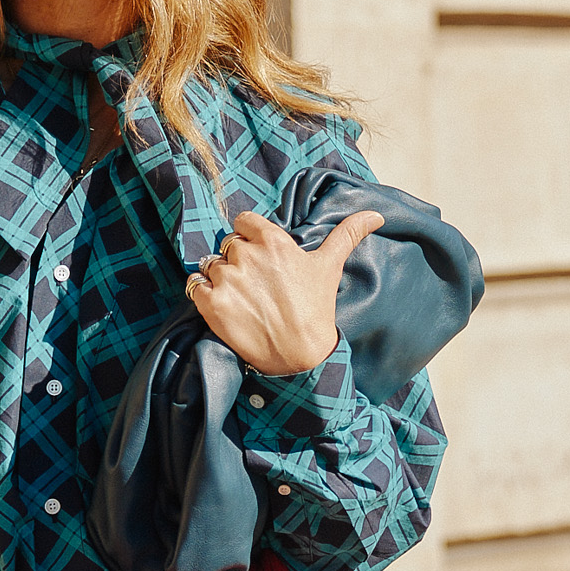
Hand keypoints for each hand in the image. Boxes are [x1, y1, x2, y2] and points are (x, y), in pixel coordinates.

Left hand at [184, 206, 382, 377]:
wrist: (300, 356)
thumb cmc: (316, 309)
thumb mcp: (330, 266)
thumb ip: (347, 234)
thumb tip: (375, 214)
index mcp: (273, 241)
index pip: (244, 222)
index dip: (248, 237)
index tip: (258, 256)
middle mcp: (247, 255)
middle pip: (227, 244)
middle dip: (236, 260)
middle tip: (253, 284)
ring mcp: (228, 280)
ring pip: (211, 264)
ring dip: (219, 277)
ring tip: (240, 297)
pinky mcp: (212, 304)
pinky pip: (194, 285)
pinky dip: (202, 292)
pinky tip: (221, 304)